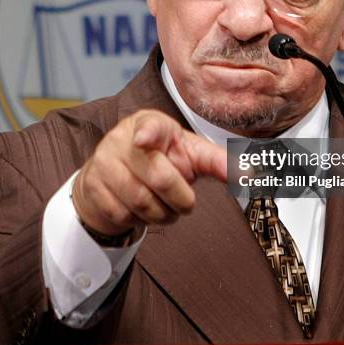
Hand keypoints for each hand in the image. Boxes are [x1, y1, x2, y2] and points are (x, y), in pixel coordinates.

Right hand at [72, 109, 226, 235]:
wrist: (113, 176)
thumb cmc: (159, 160)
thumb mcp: (190, 154)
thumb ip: (218, 161)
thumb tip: (251, 172)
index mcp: (152, 124)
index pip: (151, 126)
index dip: (149, 133)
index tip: (146, 138)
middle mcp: (123, 138)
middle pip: (160, 178)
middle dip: (180, 199)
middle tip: (185, 202)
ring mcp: (104, 161)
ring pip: (142, 202)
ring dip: (161, 213)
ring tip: (163, 205)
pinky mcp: (91, 186)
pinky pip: (123, 215)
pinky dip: (138, 220)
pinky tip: (139, 208)